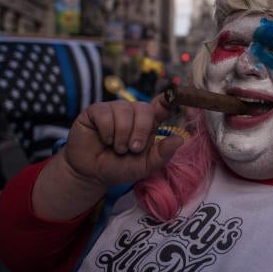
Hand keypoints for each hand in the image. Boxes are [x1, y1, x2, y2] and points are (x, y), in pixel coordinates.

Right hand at [61, 95, 183, 188]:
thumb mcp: (145, 166)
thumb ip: (162, 154)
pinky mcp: (96, 110)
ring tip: (117, 148)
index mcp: (148, 123)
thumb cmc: (119, 167)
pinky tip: (105, 140)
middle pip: (145, 109)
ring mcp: (114, 109)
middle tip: (133, 149)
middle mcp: (133, 112)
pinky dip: (107, 131)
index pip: (162, 105)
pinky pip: (105, 113)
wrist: (92, 173)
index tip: (171, 98)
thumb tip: (180, 139)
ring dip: (122, 135)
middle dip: (141, 131)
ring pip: (124, 110)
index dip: (168, 99)